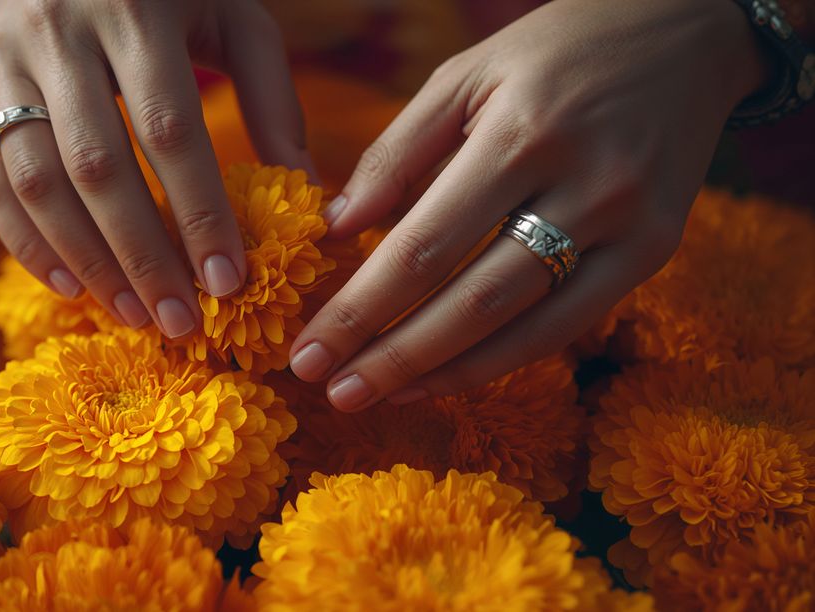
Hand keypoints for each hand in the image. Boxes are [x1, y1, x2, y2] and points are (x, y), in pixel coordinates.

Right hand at [0, 0, 312, 337]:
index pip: (168, 129)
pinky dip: (26, 243)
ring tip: (134, 314)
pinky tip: (72, 287)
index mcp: (134, 8)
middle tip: (180, 321)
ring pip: (35, 181)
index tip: (229, 281)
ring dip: (86, 261)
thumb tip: (307, 195)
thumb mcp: (235, 22)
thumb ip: (272, 99)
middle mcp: (56, 30)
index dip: (198, 212)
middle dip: (143, 256)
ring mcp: (0, 57)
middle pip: (97, 167)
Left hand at [289, 0, 767, 409]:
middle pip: (472, 302)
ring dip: (444, 374)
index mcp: (521, 134)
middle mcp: (584, 186)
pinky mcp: (657, 250)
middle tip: (332, 392)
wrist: (684, 33)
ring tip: (378, 397)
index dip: (360, 310)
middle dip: (393, 358)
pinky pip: (569, 325)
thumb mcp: (464, 76)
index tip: (308, 353)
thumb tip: (337, 231)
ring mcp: (629, 225)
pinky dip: (503, 359)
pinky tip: (446, 375)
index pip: (423, 246)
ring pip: (524, 329)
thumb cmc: (553, 52)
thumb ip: (396, 154)